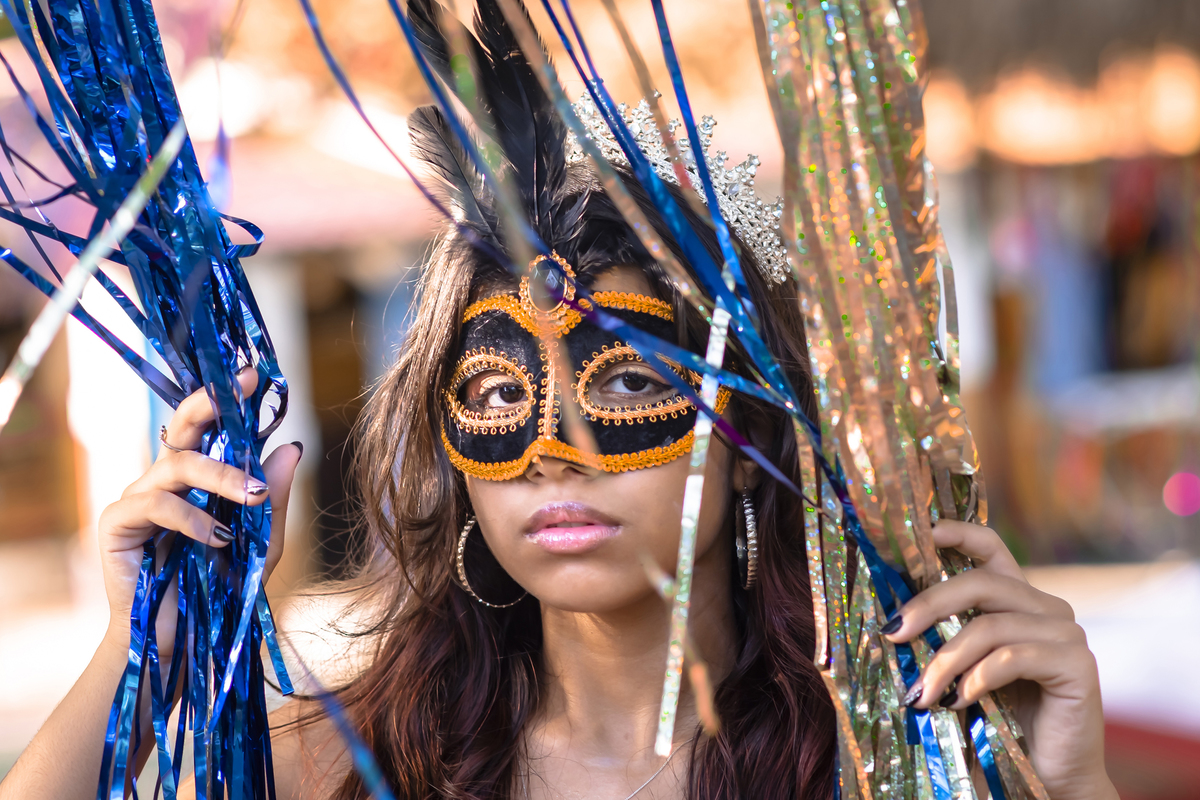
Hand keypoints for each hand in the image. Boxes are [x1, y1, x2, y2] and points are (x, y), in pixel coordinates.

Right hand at [97, 368, 302, 658]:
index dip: (225, 397)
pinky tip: (217, 539)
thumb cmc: (220, 590)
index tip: (253, 374)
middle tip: (240, 393)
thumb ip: (273, 496)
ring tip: (251, 498)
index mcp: (198, 478)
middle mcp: (165, 479)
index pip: (210, 427)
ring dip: (219, 477)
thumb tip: (293, 445)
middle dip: (210, 405)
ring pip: (177, 464)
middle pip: (182, 426)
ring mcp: (138, 498)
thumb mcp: (262, 542)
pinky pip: (156, 504)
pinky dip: (191, 518)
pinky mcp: (117, 523)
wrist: (184, 642)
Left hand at [882, 520, 1116, 799]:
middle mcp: (1047, 608)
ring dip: (946, 660)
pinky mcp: (1077, 665)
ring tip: (921, 693)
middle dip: (929, 604)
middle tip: (893, 633)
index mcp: (1019, 601)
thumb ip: (945, 638)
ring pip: (990, 626)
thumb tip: (891, 623)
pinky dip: (977, 679)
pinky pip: (1012, 658)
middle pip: (981, 583)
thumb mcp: (964, 669)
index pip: (992, 549)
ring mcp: (1066, 634)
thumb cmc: (999, 721)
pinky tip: (958, 701)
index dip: (958, 533)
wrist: (1050, 775)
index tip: (923, 531)